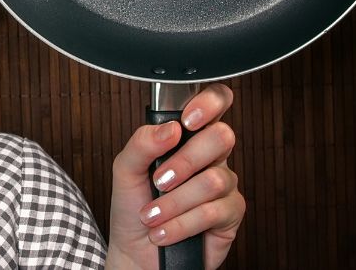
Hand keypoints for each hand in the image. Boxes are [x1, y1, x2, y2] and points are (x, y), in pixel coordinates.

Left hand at [105, 83, 245, 268]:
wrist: (136, 253)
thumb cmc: (133, 207)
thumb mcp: (124, 170)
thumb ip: (141, 143)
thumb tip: (169, 128)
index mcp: (187, 137)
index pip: (214, 103)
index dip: (210, 103)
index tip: (187, 121)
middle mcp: (210, 157)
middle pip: (221, 137)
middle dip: (184, 162)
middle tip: (159, 180)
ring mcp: (224, 184)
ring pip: (213, 180)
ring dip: (174, 202)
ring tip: (151, 216)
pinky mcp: (231, 214)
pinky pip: (214, 211)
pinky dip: (181, 224)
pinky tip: (163, 232)